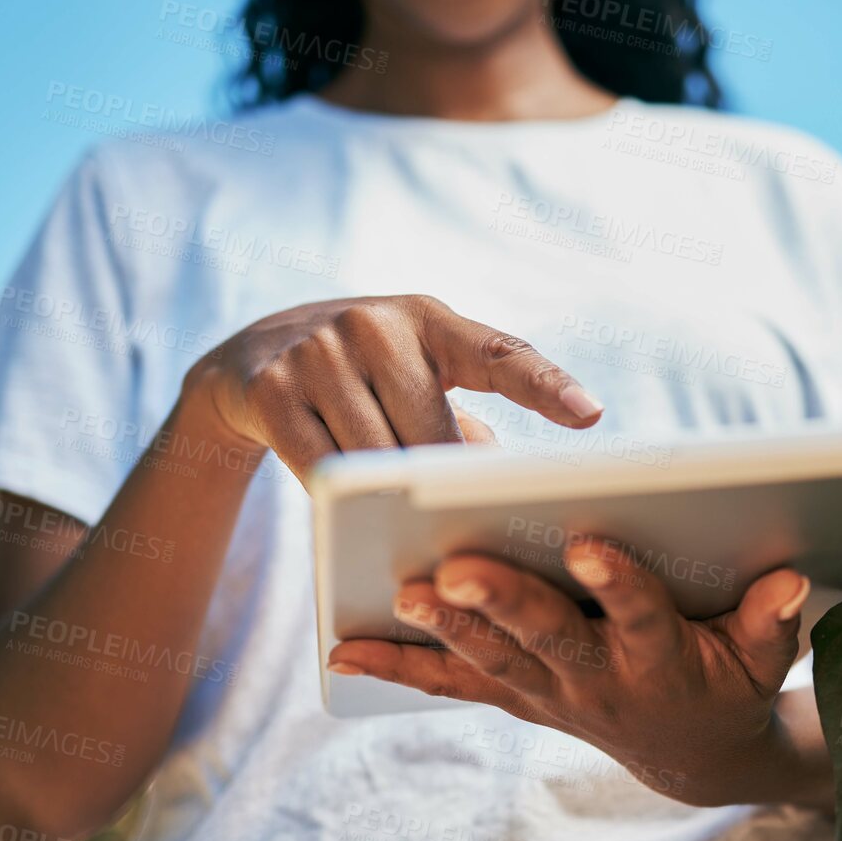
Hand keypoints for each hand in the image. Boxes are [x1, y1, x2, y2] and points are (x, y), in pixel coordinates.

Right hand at [184, 295, 599, 482]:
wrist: (250, 358)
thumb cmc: (365, 378)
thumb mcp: (416, 377)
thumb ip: (463, 421)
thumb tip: (489, 482)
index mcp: (429, 317)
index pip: (500, 353)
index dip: (546, 387)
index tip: (590, 415)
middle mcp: (374, 323)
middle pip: (431, 434)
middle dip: (442, 484)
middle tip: (453, 522)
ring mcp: (318, 352)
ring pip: (376, 458)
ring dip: (389, 497)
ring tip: (396, 516)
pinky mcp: (271, 389)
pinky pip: (321, 469)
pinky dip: (340, 497)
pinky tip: (344, 506)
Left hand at [327, 538, 818, 807]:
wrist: (691, 758)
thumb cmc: (731, 684)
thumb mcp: (766, 659)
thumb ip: (773, 619)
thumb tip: (787, 577)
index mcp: (661, 659)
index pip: (641, 615)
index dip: (618, 583)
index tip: (590, 542)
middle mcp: (597, 680)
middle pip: (545, 636)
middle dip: (501, 601)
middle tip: (455, 568)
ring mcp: (550, 693)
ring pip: (491, 656)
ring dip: (444, 628)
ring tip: (402, 593)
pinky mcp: (517, 695)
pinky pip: (453, 683)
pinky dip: (401, 667)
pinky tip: (345, 650)